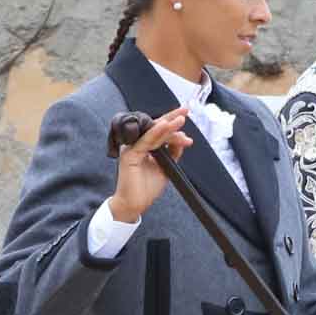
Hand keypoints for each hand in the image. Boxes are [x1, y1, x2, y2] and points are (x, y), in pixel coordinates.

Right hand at [109, 107, 193, 225]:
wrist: (134, 204)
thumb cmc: (146, 189)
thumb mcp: (166, 168)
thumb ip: (172, 154)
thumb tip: (183, 141)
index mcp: (145, 146)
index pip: (159, 131)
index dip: (172, 123)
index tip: (185, 117)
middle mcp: (138, 144)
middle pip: (155, 127)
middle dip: (171, 117)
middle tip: (185, 110)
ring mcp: (132, 148)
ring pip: (153, 132)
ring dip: (168, 125)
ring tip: (181, 119)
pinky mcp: (130, 154)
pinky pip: (146, 140)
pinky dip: (156, 132)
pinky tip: (166, 126)